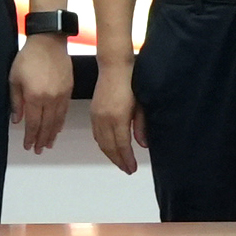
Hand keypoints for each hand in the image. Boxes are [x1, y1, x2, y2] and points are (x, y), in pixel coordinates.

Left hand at [10, 34, 72, 151]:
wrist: (49, 42)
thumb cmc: (28, 58)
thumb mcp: (14, 79)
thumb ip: (16, 102)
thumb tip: (17, 120)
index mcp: (35, 97)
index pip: (34, 123)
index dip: (30, 137)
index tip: (28, 146)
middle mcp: (50, 98)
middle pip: (47, 125)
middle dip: (42, 140)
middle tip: (38, 150)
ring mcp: (61, 95)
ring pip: (57, 120)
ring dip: (52, 134)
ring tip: (48, 144)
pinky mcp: (69, 89)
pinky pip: (64, 110)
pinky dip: (60, 122)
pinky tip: (57, 128)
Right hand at [90, 53, 146, 173]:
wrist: (114, 66)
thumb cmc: (131, 81)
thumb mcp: (141, 104)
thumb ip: (141, 126)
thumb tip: (142, 144)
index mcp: (118, 118)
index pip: (122, 146)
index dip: (127, 159)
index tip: (132, 167)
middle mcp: (105, 119)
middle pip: (110, 147)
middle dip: (118, 160)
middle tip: (127, 169)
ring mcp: (97, 116)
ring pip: (101, 142)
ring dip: (110, 154)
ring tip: (119, 161)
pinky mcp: (93, 112)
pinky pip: (96, 134)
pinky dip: (102, 144)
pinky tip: (108, 147)